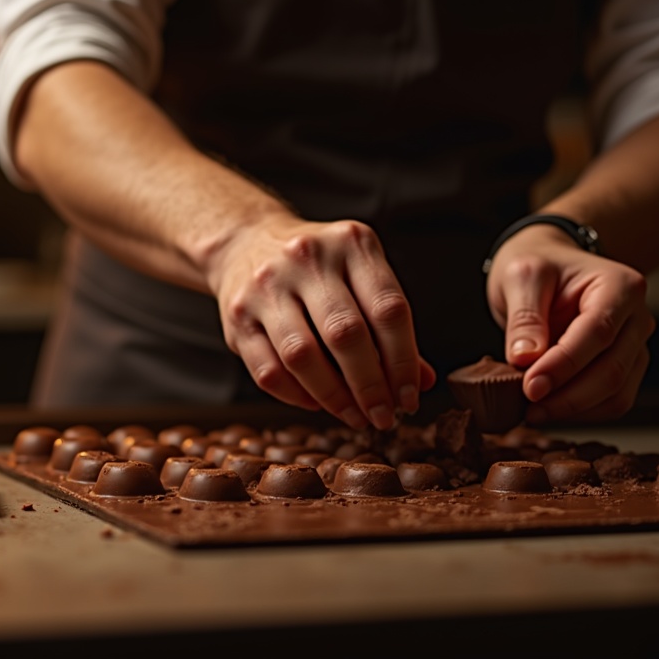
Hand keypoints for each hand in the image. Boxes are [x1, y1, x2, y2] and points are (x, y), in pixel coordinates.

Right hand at [207, 215, 436, 430]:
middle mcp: (306, 258)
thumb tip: (422, 382)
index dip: (404, 361)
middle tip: (383, 416)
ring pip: (303, 355)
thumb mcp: (361, 276)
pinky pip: (268, 371)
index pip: (388, 309)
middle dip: (370, 386)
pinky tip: (317, 403)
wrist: (247, 241)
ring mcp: (266, 285)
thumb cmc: (319, 268)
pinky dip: (297, 396)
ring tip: (354, 416)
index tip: (410, 397)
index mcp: (351, 243)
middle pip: (346, 334)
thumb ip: (390, 325)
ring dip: (334, 397)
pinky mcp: (236, 316)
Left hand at [487, 224, 654, 423]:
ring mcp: (636, 345)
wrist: (549, 269)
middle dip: (568, 397)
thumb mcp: (521, 277)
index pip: (597, 334)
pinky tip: (549, 409)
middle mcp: (638, 318)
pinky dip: (581, 412)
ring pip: (617, 394)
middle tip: (527, 408)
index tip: (529, 387)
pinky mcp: (626, 368)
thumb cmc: (538, 266)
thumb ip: (524, 317)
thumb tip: (525, 360)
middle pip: (612, 370)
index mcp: (621, 286)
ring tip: (533, 412)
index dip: (563, 366)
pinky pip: (612, 401)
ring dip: (574, 410)